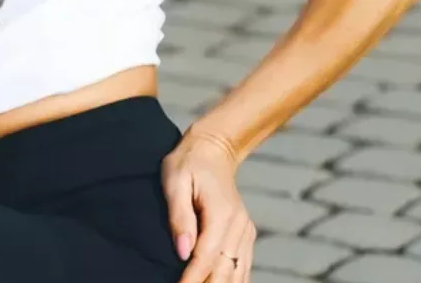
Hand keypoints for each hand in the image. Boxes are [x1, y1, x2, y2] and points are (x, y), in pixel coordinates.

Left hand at [161, 129, 255, 282]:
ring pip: (238, 272)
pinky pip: (243, 266)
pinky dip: (234, 280)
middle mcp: (239, 226)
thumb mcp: (174, 181)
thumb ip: (179, 217)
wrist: (214, 150)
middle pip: (225, 270)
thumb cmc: (188, 163)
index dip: (192, 278)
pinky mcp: (246, 234)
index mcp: (222, 213)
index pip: (206, 256)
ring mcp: (245, 231)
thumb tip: (182, 251)